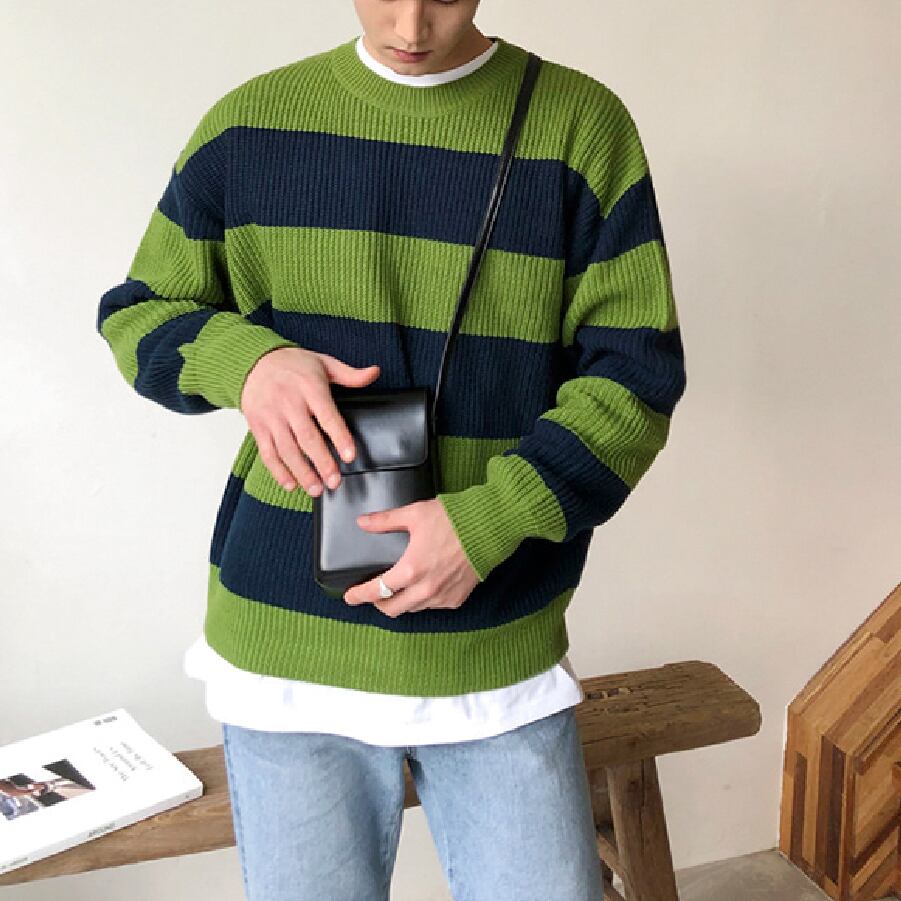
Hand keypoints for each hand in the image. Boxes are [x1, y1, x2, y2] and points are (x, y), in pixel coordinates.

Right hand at [240, 347, 379, 494]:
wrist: (254, 362)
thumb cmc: (292, 365)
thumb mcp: (324, 363)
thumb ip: (350, 374)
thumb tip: (374, 373)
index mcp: (309, 387)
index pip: (327, 415)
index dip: (339, 437)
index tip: (349, 456)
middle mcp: (289, 403)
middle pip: (307, 438)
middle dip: (322, 463)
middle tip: (335, 481)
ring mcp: (271, 416)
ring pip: (287, 450)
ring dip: (302, 473)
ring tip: (316, 489)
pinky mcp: (258, 426)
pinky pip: (268, 453)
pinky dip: (278, 471)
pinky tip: (291, 484)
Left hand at [343, 498, 479, 616]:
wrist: (490, 528)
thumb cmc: (454, 519)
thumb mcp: (415, 514)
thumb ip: (385, 520)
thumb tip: (362, 522)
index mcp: (411, 569)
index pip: (376, 591)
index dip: (359, 595)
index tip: (349, 597)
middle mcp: (425, 589)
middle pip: (392, 609)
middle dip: (377, 604)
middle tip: (372, 594)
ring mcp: (442, 597)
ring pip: (412, 608)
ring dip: (401, 602)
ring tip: (398, 589)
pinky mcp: (457, 598)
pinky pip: (433, 606)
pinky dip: (423, 599)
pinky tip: (423, 586)